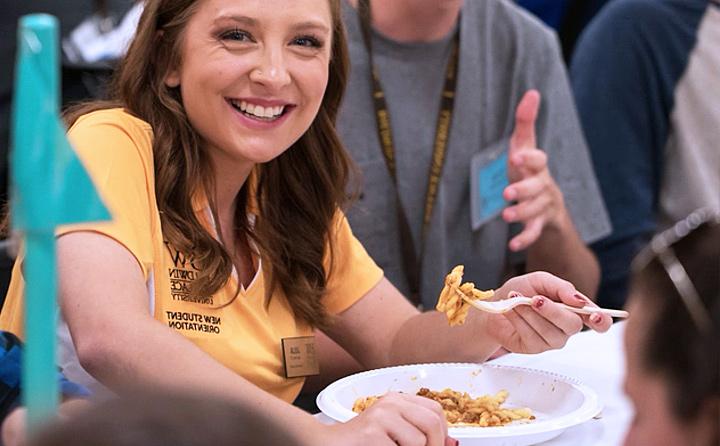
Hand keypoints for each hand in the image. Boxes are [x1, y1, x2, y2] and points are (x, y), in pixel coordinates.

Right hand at [322, 392, 454, 445]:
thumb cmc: (360, 444)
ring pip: (420, 442)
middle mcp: (390, 403)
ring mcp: (380, 417)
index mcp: (396, 400)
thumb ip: (420, 435)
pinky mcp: (372, 435)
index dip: (442, 434)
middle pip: (433, 424)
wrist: (324, 445)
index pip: (436, 412)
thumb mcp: (392, 434)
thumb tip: (452, 444)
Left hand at [483, 272, 611, 353]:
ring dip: (530, 313)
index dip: (601, 321)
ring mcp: (551, 340)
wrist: (496, 302)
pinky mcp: (534, 347)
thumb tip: (579, 300)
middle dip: (553, 311)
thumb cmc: (522, 290)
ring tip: (516, 299)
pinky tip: (511, 309)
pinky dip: (518, 319)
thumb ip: (561, 287)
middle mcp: (566, 328)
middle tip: (536, 299)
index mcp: (575, 310)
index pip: (599, 321)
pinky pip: (531, 336)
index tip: (595, 316)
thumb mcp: (541, 280)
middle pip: (572, 326)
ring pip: (550, 332)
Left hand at [503, 90, 569, 251]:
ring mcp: (543, 206)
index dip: (529, 158)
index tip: (516, 157)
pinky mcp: (540, 224)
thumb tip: (532, 92)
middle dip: (523, 190)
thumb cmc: (529, 171)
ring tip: (505, 216)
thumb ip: (525, 122)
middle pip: (537, 187)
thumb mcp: (524, 148)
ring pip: (535, 210)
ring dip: (521, 214)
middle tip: (507, 194)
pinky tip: (512, 246)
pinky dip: (525, 239)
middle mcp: (543, 185)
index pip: (538, 160)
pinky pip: (535, 233)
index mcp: (537, 166)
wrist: (548, 207)